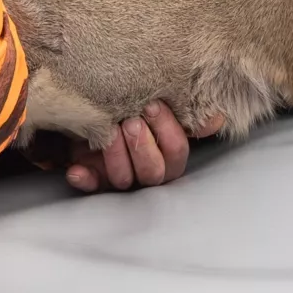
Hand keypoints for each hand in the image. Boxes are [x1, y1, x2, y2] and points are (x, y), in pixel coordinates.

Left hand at [67, 100, 218, 191]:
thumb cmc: (130, 107)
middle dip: (144, 146)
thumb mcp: (156, 107)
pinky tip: (76, 170)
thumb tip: (215, 119)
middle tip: (131, 120)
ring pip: (125, 179)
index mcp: (166, 156)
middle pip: (154, 172)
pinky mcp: (93, 180)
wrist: (91, 109)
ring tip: (111, 130)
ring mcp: (119, 178)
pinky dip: (84, 179)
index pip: (177, 153)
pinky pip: (90, 187)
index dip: (168, 131)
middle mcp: (145, 171)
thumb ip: (183, 113)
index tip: (153, 105)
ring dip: (117, 156)